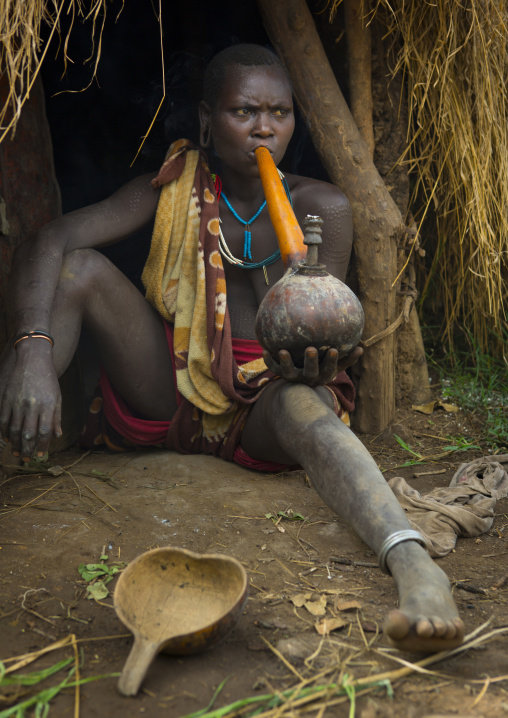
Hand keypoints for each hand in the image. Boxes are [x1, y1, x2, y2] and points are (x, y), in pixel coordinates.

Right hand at [0, 343, 61, 460]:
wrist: (32, 360)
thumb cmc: (48, 379)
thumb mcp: (57, 396)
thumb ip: (56, 417)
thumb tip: (57, 435)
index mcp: (47, 405)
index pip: (45, 431)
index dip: (43, 445)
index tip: (42, 454)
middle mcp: (32, 405)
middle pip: (28, 433)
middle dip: (27, 449)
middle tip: (27, 459)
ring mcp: (17, 402)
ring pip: (14, 429)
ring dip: (15, 444)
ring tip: (16, 453)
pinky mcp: (6, 399)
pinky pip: (4, 419)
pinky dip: (5, 431)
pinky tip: (8, 439)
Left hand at [262, 345, 362, 386]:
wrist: (301, 388)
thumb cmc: (322, 370)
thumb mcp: (335, 367)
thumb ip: (347, 359)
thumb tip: (362, 348)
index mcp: (322, 376)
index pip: (329, 369)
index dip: (332, 361)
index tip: (335, 349)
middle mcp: (308, 379)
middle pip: (310, 372)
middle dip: (310, 361)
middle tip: (311, 349)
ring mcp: (294, 378)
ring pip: (289, 373)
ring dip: (286, 362)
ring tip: (282, 351)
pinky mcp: (281, 376)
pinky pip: (273, 369)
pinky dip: (269, 361)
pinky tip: (264, 349)